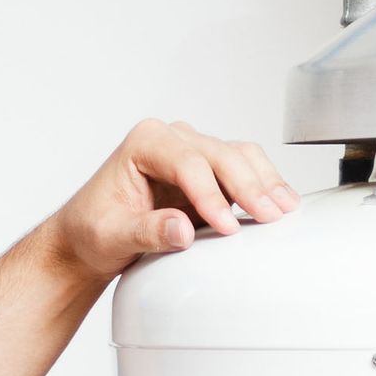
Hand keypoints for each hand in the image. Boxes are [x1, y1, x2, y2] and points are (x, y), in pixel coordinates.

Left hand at [47, 119, 297, 286]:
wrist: (90, 237)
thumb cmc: (93, 230)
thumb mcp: (111, 235)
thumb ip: (146, 232)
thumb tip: (183, 229)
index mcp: (144, 143)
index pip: (187, 163)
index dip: (210, 195)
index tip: (225, 227)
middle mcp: (171, 139)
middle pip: (220, 154)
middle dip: (248, 186)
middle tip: (269, 217)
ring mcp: (193, 152)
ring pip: (239, 156)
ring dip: (264, 182)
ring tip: (284, 209)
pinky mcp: (209, 172)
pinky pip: (244, 170)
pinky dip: (263, 185)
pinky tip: (281, 203)